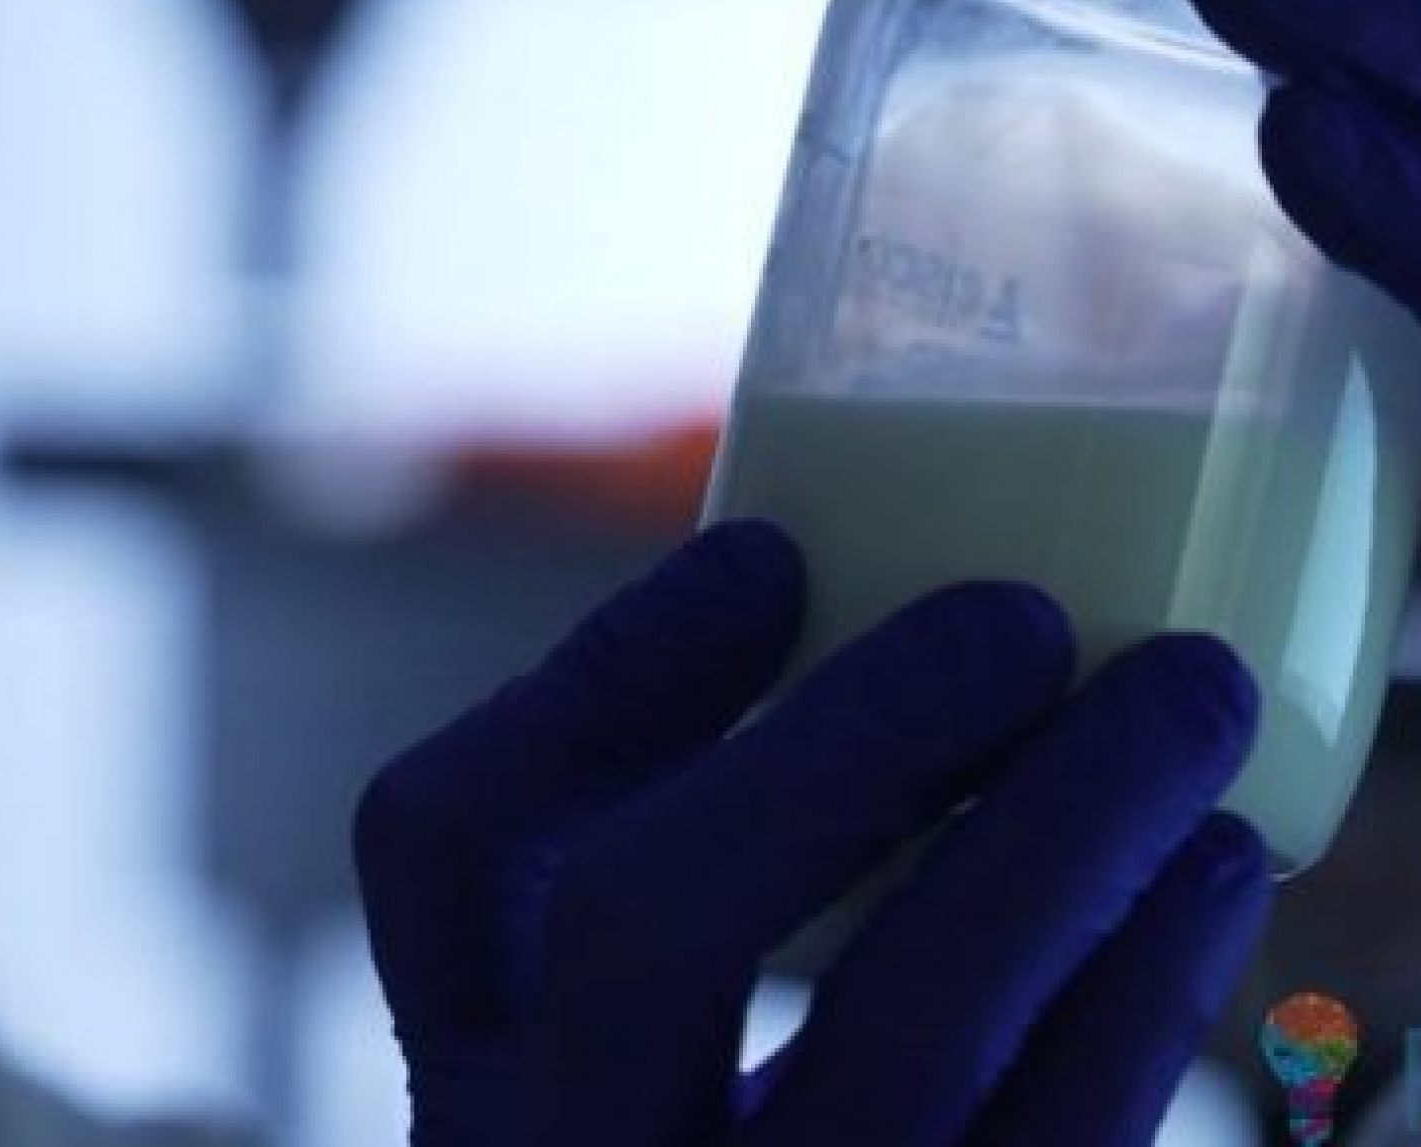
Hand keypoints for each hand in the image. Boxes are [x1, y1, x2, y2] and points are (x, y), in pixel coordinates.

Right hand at [352, 521, 1269, 1145]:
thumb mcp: (621, 1094)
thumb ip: (666, 918)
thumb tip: (840, 630)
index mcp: (470, 1095)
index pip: (439, 852)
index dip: (597, 677)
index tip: (764, 552)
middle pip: (643, 925)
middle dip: (838, 735)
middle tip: (1017, 617)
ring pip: (898, 1030)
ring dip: (1056, 827)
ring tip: (1177, 700)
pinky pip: (1054, 1141)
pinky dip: (1142, 988)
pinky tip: (1201, 878)